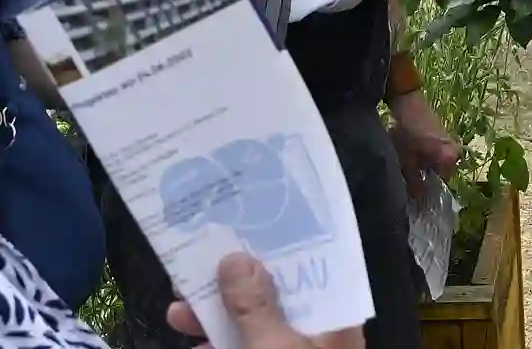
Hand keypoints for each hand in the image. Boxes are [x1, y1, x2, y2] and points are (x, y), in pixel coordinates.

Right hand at [167, 253, 362, 347]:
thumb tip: (236, 258)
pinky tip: (194, 347)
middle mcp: (318, 336)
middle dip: (232, 282)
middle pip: (276, 294)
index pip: (312, 264)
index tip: (243, 217)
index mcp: (333, 319)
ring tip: (176, 310)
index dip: (278, 241)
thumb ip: (255, 307)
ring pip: (256, 327)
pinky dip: (221, 347)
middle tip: (193, 265)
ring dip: (217, 317)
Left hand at [390, 89, 459, 198]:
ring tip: (410, 167)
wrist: (407, 103)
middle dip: (426, 179)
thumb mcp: (407, 162)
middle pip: (441, 174)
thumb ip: (414, 184)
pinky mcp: (444, 135)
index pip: (442, 185)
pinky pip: (437, 153)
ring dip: (426, 167)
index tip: (415, 194)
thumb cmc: (408, 135)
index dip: (427, 191)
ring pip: (438, 163)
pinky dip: (427, 157)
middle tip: (410, 181)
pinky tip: (414, 155)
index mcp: (449, 159)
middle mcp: (455, 151)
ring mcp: (450, 142)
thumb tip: (419, 200)